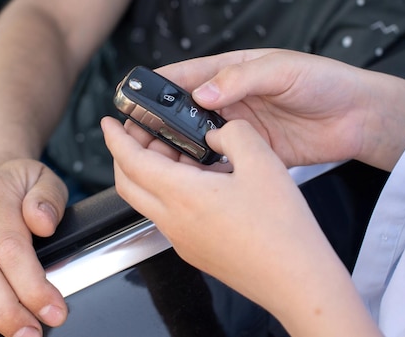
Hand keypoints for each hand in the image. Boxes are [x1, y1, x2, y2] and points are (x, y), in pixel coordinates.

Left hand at [101, 117, 380, 335]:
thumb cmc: (281, 230)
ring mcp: (182, 240)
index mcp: (182, 195)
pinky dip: (169, 191)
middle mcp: (174, 221)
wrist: (296, 280)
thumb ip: (233, 134)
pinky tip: (200, 180)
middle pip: (128, 184)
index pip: (131, 160)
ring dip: (150, 173)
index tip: (108, 123)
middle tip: (139, 134)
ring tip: (176, 151)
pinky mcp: (196, 251)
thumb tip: (218, 133)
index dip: (115, 137)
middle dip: (124, 154)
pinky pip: (169, 215)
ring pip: (148, 200)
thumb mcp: (262, 161)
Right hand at [156, 48, 404, 170]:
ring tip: (158, 159)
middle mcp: (231, 99)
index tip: (134, 98)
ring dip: (179, 148)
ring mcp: (241, 128)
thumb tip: (202, 91)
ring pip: (198, 138)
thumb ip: (241, 78)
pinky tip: (193, 177)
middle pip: (185, 111)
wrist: (359, 118)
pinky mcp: (253, 152)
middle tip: (139, 137)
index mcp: (233, 71)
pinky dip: (206, 168)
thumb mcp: (281, 70)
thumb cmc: (324, 81)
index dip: (159, 86)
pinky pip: (222, 161)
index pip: (187, 75)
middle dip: (161, 123)